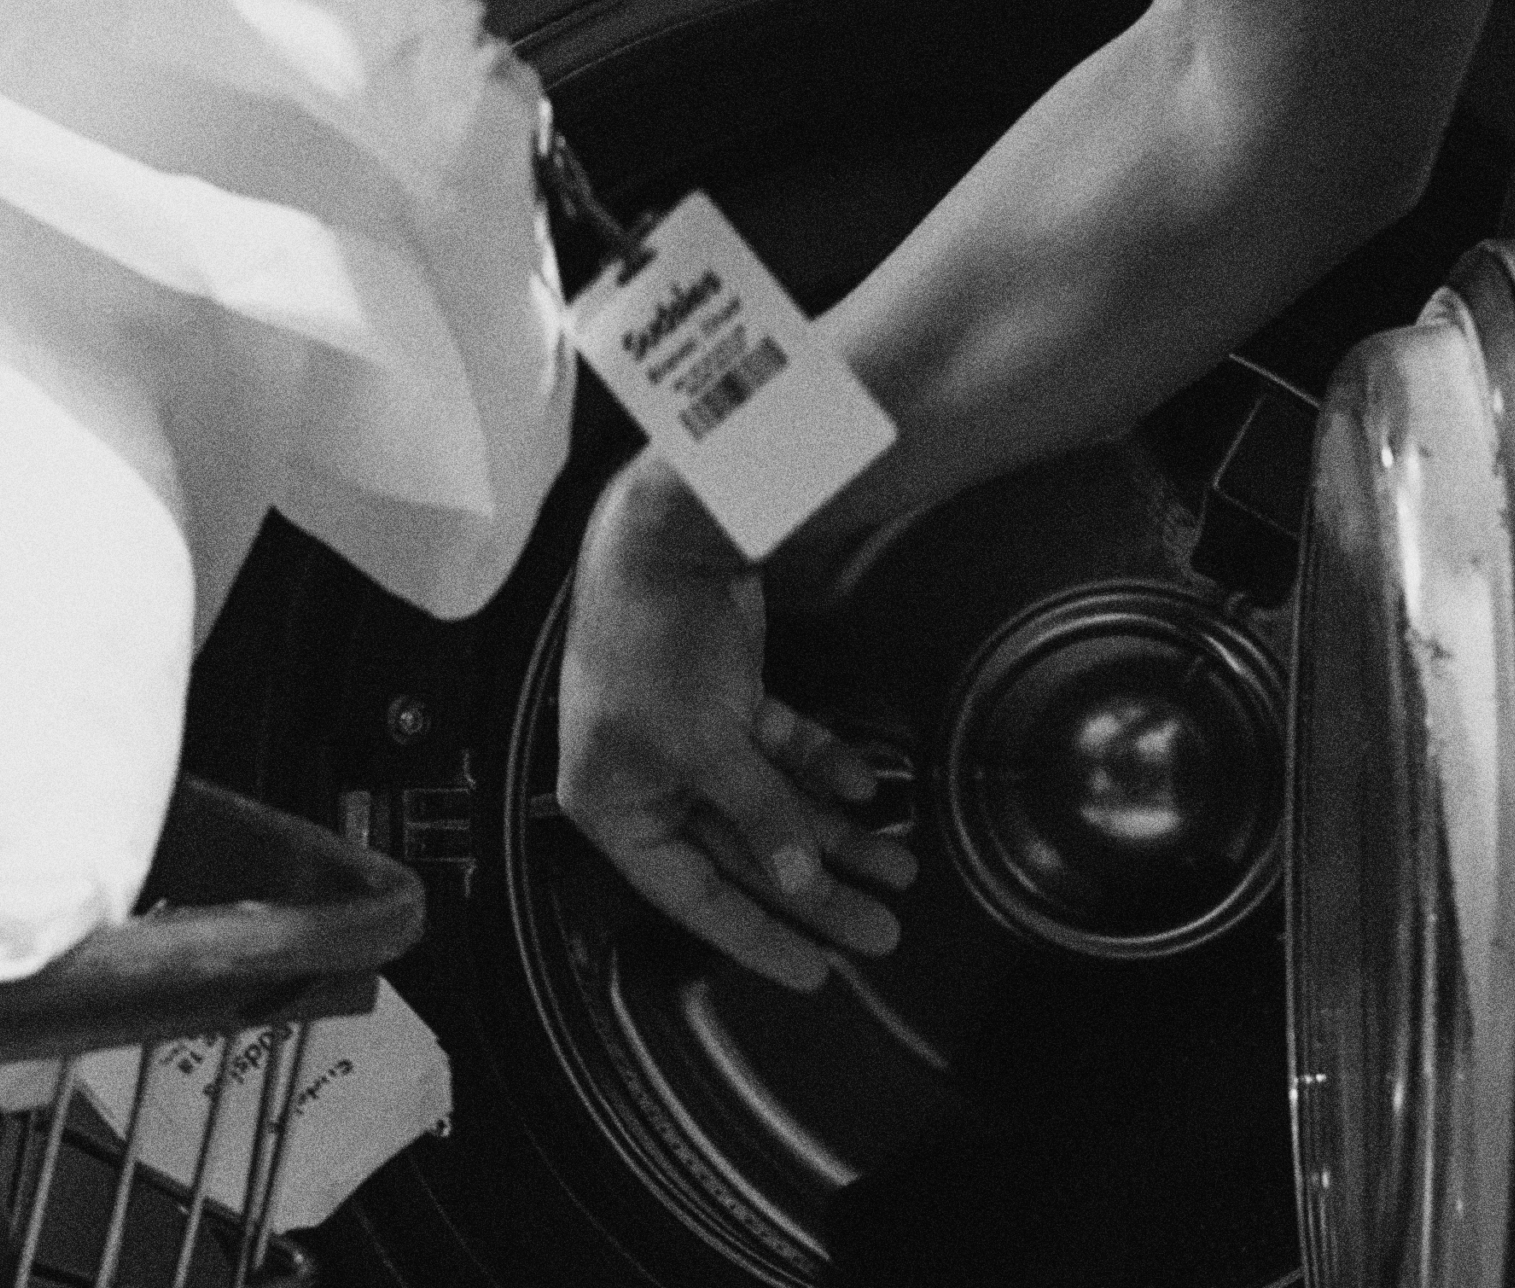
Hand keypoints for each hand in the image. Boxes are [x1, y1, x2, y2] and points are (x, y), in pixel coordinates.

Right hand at [558, 452, 915, 991]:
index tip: (815, 973)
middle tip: (880, 928)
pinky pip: (782, 749)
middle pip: (744, 853)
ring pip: (772, 803)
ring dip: (835, 833)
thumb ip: (756, 813)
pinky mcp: (727, 695)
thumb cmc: (650, 644)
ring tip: (896, 867)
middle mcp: (651, 779)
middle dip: (817, 890)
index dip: (757, 936)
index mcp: (617, 807)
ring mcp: (692, 735)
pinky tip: (867, 787)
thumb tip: (798, 874)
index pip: (693, 895)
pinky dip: (823, 766)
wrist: (666, 541)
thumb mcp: (702, 744)